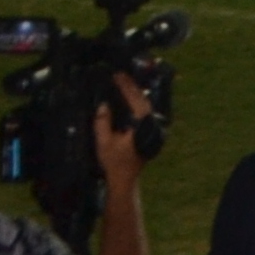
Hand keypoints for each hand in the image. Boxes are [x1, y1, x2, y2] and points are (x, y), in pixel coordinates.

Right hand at [89, 74, 149, 191]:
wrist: (125, 178)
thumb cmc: (114, 162)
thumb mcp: (104, 142)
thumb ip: (103, 122)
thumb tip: (104, 104)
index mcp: (143, 125)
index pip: (136, 101)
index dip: (126, 87)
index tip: (118, 76)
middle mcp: (151, 124)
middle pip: (142, 100)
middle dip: (131, 86)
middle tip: (119, 75)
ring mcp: (152, 127)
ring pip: (144, 104)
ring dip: (134, 93)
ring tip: (122, 81)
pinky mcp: (148, 130)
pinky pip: (143, 111)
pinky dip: (135, 101)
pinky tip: (127, 96)